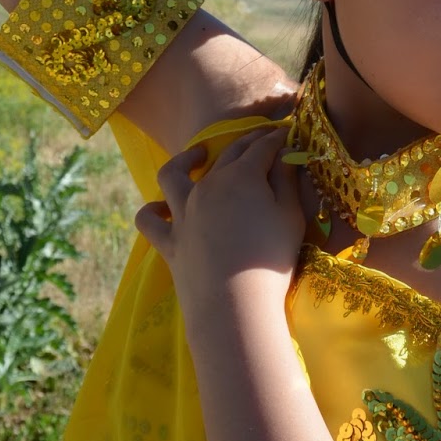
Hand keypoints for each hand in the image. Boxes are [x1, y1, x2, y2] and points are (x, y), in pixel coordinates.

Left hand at [136, 127, 308, 333]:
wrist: (234, 306)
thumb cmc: (271, 260)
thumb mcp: (291, 217)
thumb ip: (287, 182)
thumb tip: (286, 154)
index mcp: (241, 176)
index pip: (262, 148)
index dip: (275, 138)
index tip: (285, 133)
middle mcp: (208, 186)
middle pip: (228, 154)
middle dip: (247, 142)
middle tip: (262, 140)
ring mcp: (183, 212)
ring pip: (173, 174)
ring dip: (185, 160)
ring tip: (197, 156)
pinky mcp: (169, 241)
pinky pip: (149, 220)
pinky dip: (153, 211)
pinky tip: (161, 209)